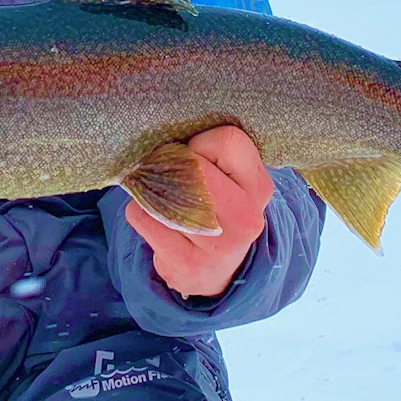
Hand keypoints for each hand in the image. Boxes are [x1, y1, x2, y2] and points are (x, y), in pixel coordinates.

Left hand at [125, 126, 273, 299]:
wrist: (215, 271)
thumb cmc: (218, 210)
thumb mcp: (232, 180)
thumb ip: (213, 152)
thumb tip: (167, 129)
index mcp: (260, 187)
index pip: (227, 140)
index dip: (202, 143)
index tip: (197, 156)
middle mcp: (246, 218)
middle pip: (193, 164)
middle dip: (173, 162)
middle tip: (173, 175)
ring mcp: (218, 245)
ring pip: (164, 189)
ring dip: (152, 186)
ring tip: (162, 195)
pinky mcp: (186, 263)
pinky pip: (142, 215)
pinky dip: (140, 209)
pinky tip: (155, 218)